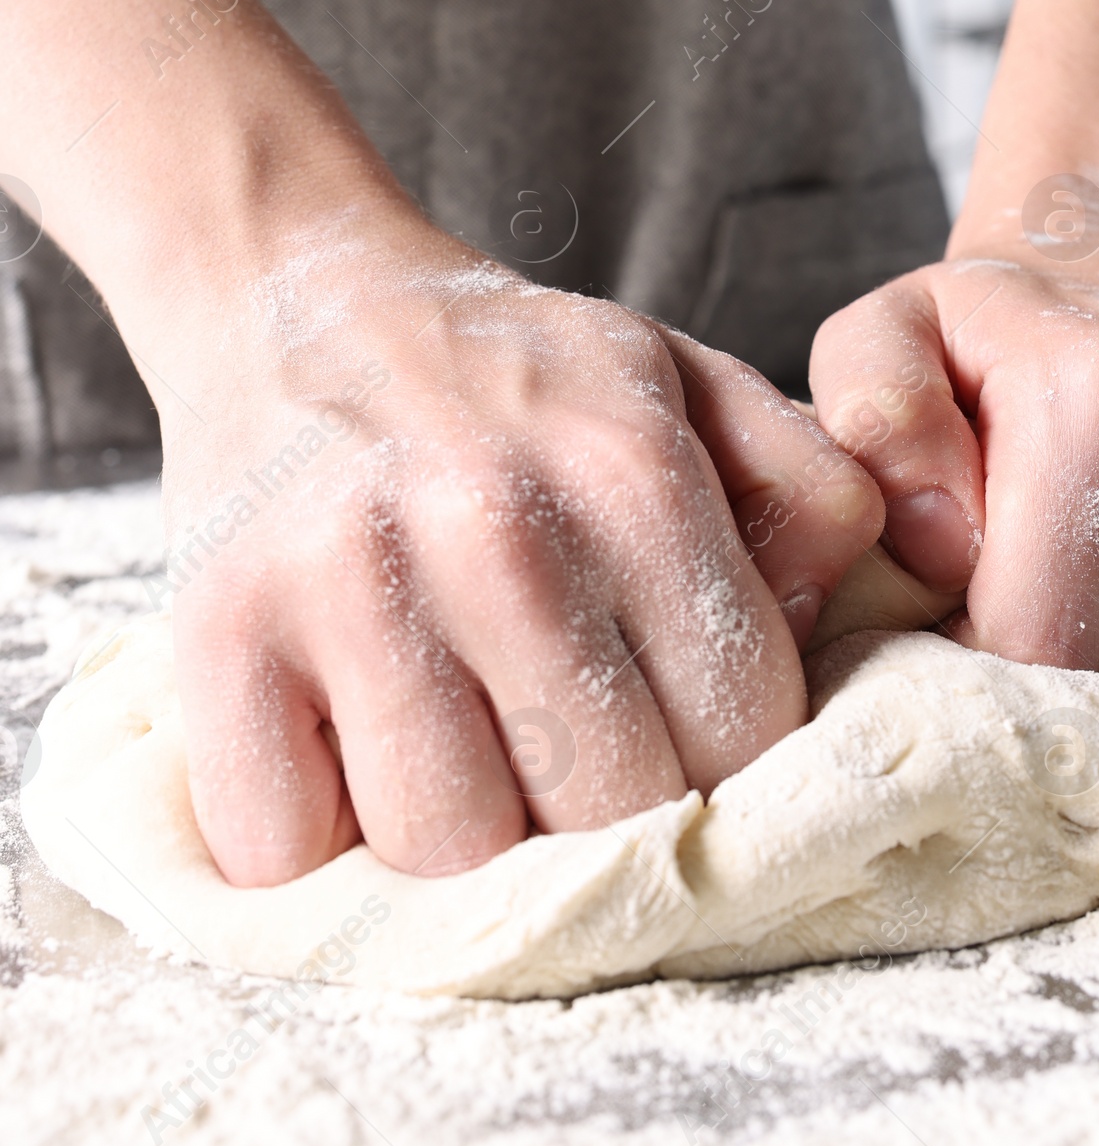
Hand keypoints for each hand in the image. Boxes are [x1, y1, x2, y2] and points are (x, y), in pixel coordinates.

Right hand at [146, 219, 880, 885]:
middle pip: (605, 812)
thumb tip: (834, 630)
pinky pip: (287, 849)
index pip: (740, 733)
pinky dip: (322, 841)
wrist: (296, 296)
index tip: (684, 736)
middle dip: (608, 814)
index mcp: (627, 468)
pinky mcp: (218, 637)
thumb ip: (808, 493)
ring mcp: (343, 582)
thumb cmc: (514, 374)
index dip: (727, 763)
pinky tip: (352, 757)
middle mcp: (493, 524)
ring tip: (464, 750)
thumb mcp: (691, 384)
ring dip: (466, 836)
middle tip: (571, 754)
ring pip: (448, 848)